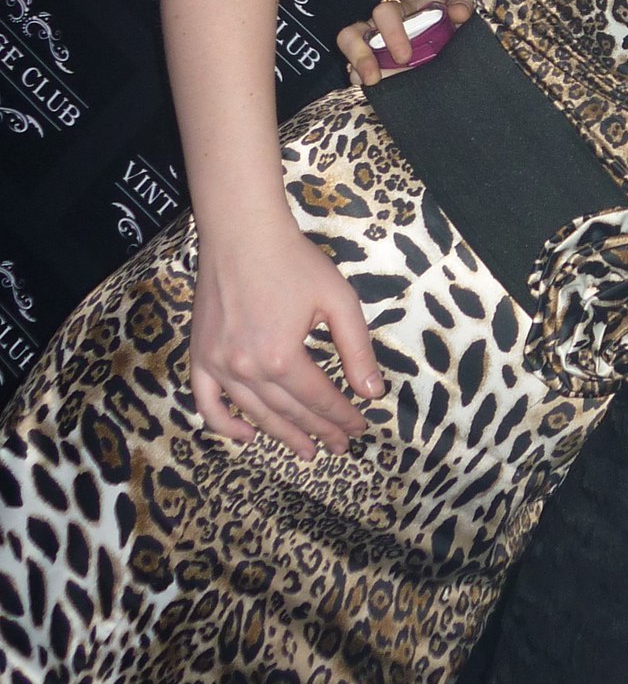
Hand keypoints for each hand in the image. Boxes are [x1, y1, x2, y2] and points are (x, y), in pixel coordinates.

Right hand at [189, 221, 384, 458]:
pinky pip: (206, 403)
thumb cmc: (293, 261)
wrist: (242, 232)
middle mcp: (246, 368)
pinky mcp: (199, 356)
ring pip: (254, 414)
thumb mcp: (338, 301)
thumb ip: (357, 350)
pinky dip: (225, 425)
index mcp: (282, 356)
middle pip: (289, 412)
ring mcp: (217, 365)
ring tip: (305, 451)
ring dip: (281, 436)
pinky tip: (247, 436)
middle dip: (319, 431)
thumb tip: (372, 392)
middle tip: (340, 446)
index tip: (359, 428)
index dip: (342, 417)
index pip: (319, 400)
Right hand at [337, 0, 471, 85]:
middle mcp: (376, 27)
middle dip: (363, 56)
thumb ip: (460, 6)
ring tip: (369, 83)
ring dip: (356, 67)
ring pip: (347, 51)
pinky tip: (372, 90)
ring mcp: (367, 48)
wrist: (447, 46)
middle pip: (352, 33)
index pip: (385, 12)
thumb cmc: (446, 23)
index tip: (405, 57)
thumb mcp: (455, 11)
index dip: (391, 34)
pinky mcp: (366, 68)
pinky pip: (353, 73)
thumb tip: (458, 14)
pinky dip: (359, 80)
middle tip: (378, 76)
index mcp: (398, 10)